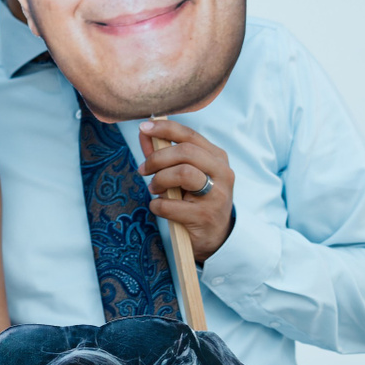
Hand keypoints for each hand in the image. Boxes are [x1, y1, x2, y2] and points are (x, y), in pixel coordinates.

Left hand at [139, 119, 234, 261]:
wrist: (214, 236)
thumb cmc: (194, 199)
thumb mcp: (182, 174)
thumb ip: (163, 153)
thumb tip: (143, 132)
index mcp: (217, 158)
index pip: (190, 136)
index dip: (165, 128)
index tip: (143, 127)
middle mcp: (222, 173)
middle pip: (186, 152)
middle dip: (157, 158)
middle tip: (143, 170)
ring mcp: (216, 195)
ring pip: (183, 173)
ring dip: (159, 180)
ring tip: (154, 189)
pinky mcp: (205, 216)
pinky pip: (171, 204)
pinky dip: (157, 205)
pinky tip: (159, 208)